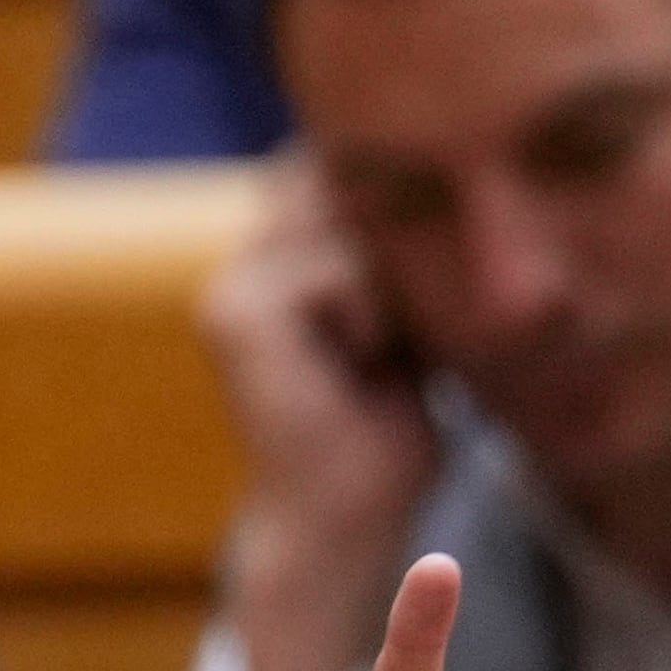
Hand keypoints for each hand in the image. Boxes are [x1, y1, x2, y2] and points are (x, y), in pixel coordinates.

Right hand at [201, 162, 445, 670]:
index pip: (337, 161)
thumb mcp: (407, 297)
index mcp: (274, 248)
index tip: (406, 299)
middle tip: (393, 330)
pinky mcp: (236, 315)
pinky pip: (338, 269)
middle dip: (393, 241)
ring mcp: (229, 284)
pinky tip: (359, 364)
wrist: (352, 510)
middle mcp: (242, 257)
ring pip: (347, 219)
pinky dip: (371, 315)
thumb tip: (442, 162)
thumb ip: (396, 230)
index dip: (397, 203)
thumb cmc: (393, 413)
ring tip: (376, 347)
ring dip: (386, 282)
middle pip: (345, 178)